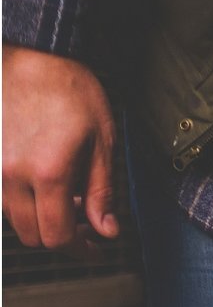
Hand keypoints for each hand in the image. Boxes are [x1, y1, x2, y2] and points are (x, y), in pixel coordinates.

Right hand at [3, 46, 120, 249]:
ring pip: (14, 220)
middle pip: (32, 236)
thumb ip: (102, 189)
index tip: (94, 247)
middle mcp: (12, 176)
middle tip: (84, 221)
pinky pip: (1, 200)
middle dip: (61, 236)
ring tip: (65, 195)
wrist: (31, 57)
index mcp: (48, 172)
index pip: (57, 237)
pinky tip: (41, 184)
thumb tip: (107, 230)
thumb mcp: (101, 137)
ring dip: (40, 219)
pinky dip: (21, 202)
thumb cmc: (68, 89)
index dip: (79, 249)